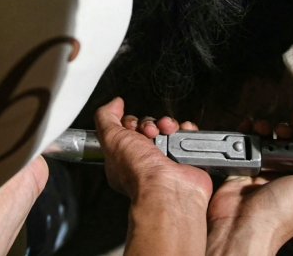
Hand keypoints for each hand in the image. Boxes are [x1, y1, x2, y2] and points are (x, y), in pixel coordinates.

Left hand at [94, 98, 212, 205]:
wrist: (167, 188)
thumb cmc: (138, 173)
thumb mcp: (110, 138)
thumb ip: (106, 117)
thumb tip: (113, 103)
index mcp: (123, 158)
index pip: (125, 130)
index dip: (128, 123)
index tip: (130, 127)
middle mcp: (144, 160)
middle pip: (146, 127)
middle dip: (148, 123)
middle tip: (149, 132)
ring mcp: (165, 160)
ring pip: (166, 129)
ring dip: (167, 124)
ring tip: (166, 131)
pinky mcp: (184, 160)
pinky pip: (186, 135)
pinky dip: (186, 130)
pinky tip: (180, 133)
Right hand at [205, 120, 292, 255]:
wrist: (246, 223)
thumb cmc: (283, 211)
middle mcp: (285, 181)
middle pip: (289, 147)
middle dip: (287, 133)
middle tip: (283, 130)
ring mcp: (263, 176)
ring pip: (267, 145)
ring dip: (265, 131)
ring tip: (262, 128)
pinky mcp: (243, 172)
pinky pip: (245, 148)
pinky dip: (246, 135)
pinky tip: (249, 128)